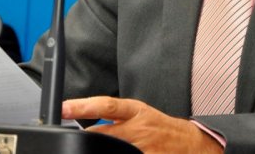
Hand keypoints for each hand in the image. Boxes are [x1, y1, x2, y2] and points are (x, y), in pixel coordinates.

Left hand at [62, 96, 222, 153]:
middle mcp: (139, 128)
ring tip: (94, 150)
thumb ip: (116, 118)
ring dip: (99, 151)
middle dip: (86, 140)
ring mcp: (144, 147)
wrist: (191, 143)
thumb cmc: (162, 128)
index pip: (106, 105)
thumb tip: (89, 125)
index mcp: (136, 111)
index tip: (64, 108)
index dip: (83, 106)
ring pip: (112, 151)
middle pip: (104, 134)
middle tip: (72, 140)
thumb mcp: (141, 115)